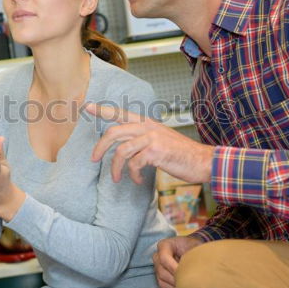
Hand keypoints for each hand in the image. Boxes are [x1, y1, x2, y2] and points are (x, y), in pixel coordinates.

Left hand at [85, 103, 214, 183]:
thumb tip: (123, 148)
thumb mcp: (160, 139)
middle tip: (93, 159)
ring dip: (115, 168)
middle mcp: (147, 127)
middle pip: (114, 132)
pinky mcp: (156, 152)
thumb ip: (142, 139)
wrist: (202, 161)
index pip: (119, 113)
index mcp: (146, 122)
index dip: (102, 110)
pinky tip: (138, 180)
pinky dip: (133, 175)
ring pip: (121, 151)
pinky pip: (134, 164)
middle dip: (99, 146)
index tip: (86, 106)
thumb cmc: (180, 153)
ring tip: (116, 179)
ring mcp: (152, 138)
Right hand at [152, 236, 202, 287]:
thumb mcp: (195, 246)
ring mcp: (157, 269)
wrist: (193, 251)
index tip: (187, 273)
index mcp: (164, 245)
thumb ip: (194, 253)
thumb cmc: (194, 247)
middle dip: (176, 279)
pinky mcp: (160, 279)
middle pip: (161, 272)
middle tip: (190, 284)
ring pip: (162, 282)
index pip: (164, 258)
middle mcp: (158, 257)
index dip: (174, 267)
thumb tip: (196, 266)